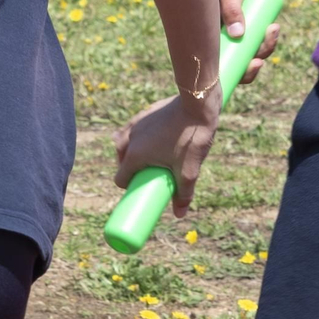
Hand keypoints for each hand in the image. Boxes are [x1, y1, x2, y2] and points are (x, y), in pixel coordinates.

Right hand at [113, 92, 220, 216]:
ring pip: (124, 141)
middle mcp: (130, 138)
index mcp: (134, 154)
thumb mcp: (189, 170)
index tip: (142, 190)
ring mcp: (136, 122)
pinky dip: (139, 137)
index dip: (129, 187)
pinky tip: (155, 138)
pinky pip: (134, 128)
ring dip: (132, 152)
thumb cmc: (192, 138)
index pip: (120, 178)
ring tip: (150, 157)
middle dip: (130, 170)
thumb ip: (183, 194)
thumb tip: (179, 214)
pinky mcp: (146, 112)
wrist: (198, 104)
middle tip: (149, 174)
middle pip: (121, 160)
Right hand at [215, 0, 280, 86]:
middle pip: (237, 63)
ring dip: (265, 47)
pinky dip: (267, 38)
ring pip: (250, 51)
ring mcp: (234, 33)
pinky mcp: (247, 26)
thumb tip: (237, 35)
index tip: (254, 65)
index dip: (237, 73)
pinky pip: (257, 40)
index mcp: (206, 35)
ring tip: (273, 29)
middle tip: (264, 55)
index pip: (218, 64)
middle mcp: (219, 37)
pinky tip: (274, 30)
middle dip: (254, 64)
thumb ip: (230, 8)